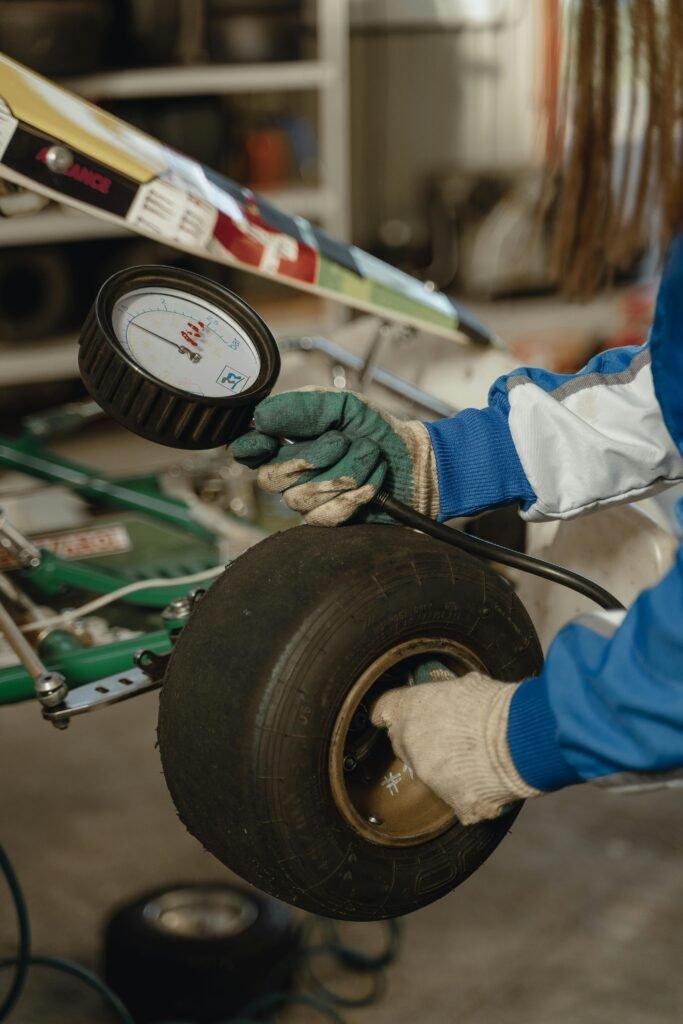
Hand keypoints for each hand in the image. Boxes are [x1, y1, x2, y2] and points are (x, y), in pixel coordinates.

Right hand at [230, 388, 438, 525]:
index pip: (250, 450)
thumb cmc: (376, 431)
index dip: (250, 448)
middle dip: (312, 456)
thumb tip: (260, 416)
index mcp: (287, 441)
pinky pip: (326, 514)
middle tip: (343, 441)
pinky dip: (357, 494)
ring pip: (303, 496)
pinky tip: (373, 481)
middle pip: (272, 477)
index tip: (262, 442)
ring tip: (370, 457)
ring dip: (345, 472)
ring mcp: (306, 501)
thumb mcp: (342, 406)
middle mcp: (290, 474)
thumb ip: (303, 406)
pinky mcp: (327, 522)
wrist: (414, 463)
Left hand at [371, 661, 539, 824]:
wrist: (519, 739)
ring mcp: (427, 775)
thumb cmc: (495, 706)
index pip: (384, 710)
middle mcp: (409, 744)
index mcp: (408, 710)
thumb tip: (451, 697)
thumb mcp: (465, 686)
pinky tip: (487, 778)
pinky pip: (456, 798)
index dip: (391, 713)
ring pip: (430, 772)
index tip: (390, 716)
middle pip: (406, 744)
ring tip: (477, 755)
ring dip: (446, 767)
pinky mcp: (450, 801)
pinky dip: (470, 793)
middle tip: (452, 736)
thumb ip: (446, 696)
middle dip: (423, 741)